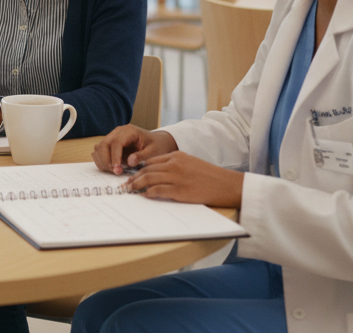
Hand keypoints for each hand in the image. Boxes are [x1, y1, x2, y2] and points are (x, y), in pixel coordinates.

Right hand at [92, 125, 177, 174]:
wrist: (156, 142)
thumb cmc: (156, 146)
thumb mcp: (154, 152)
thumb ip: (142, 156)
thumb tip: (129, 162)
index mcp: (129, 131)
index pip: (116, 143)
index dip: (115, 157)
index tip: (117, 170)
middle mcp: (118, 132)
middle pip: (103, 144)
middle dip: (106, 160)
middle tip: (116, 172)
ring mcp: (112, 137)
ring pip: (98, 148)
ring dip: (103, 162)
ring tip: (115, 171)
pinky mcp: (109, 143)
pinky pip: (99, 152)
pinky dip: (101, 161)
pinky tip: (111, 168)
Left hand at [125, 151, 243, 208]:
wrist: (227, 184)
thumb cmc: (210, 176)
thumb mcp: (191, 163)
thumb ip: (175, 165)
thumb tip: (158, 173)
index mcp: (177, 156)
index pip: (151, 161)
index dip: (139, 168)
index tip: (131, 174)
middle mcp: (174, 164)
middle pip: (147, 170)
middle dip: (134, 177)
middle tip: (125, 184)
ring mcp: (176, 177)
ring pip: (149, 179)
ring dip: (136, 185)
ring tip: (130, 190)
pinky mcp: (179, 190)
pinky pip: (157, 191)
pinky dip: (148, 193)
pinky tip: (144, 196)